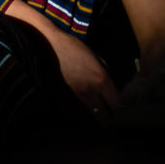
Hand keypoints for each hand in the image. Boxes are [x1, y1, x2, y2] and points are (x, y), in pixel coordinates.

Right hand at [6, 0, 118, 122]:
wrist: (48, 46)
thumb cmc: (71, 47)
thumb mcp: (94, 55)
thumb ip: (104, 71)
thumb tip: (110, 84)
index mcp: (101, 78)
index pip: (116, 102)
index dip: (116, 104)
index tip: (113, 103)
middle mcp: (91, 91)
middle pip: (105, 116)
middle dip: (107, 115)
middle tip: (105, 112)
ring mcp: (76, 97)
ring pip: (90, 118)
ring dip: (93, 117)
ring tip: (93, 113)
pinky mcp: (63, 99)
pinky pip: (76, 113)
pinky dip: (80, 114)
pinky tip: (79, 109)